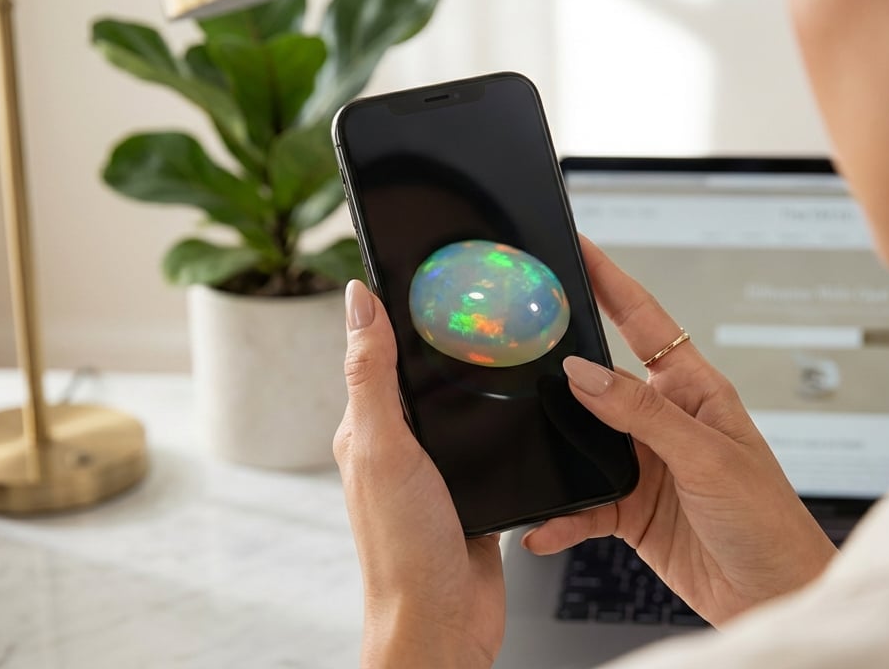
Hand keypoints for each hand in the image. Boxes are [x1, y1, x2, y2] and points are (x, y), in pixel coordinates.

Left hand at [334, 280, 503, 668]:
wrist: (444, 622)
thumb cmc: (403, 548)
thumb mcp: (384, 448)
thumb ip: (371, 375)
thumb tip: (357, 300)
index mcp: (370, 427)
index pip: (378, 351)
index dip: (396, 308)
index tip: (420, 264)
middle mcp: (401, 445)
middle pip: (425, 373)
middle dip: (447, 334)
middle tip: (481, 290)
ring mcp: (439, 470)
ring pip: (463, 406)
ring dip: (481, 377)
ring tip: (511, 334)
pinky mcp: (475, 492)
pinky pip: (493, 443)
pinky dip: (508, 423)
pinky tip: (531, 405)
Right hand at [521, 237, 837, 625]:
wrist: (775, 594)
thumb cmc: (768, 521)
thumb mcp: (706, 456)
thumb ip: (642, 414)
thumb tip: (584, 373)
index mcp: (695, 390)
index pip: (644, 321)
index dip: (611, 280)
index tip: (577, 246)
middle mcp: (666, 421)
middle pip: (600, 378)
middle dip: (560, 364)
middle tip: (521, 340)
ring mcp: (645, 465)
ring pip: (582, 441)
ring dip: (554, 450)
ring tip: (523, 444)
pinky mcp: (630, 510)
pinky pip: (582, 503)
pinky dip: (560, 516)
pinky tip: (543, 527)